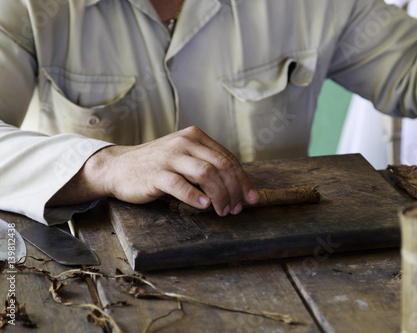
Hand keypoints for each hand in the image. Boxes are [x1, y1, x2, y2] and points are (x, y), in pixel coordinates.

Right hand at [49, 126, 258, 215]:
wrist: (118, 167)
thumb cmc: (155, 165)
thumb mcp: (183, 156)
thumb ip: (206, 163)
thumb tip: (237, 186)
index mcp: (195, 137)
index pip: (227, 158)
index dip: (242, 180)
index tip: (251, 197)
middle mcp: (184, 143)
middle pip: (220, 166)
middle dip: (235, 189)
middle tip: (238, 208)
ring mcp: (170, 157)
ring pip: (206, 174)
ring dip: (220, 195)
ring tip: (223, 210)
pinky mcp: (156, 173)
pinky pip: (181, 185)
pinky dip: (195, 197)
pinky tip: (204, 206)